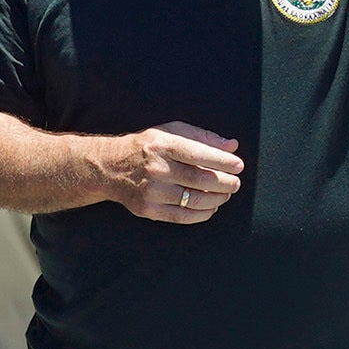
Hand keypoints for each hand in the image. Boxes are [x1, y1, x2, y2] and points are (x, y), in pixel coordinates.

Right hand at [113, 123, 244, 223]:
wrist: (110, 167)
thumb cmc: (147, 146)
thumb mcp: (171, 131)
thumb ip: (202, 137)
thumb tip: (232, 146)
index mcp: (163, 145)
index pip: (200, 155)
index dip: (223, 162)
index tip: (238, 166)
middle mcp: (157, 168)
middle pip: (200, 180)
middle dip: (225, 183)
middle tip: (235, 183)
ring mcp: (152, 191)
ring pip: (194, 201)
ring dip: (217, 199)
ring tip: (225, 194)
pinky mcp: (149, 210)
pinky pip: (183, 217)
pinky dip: (203, 214)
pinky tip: (211, 207)